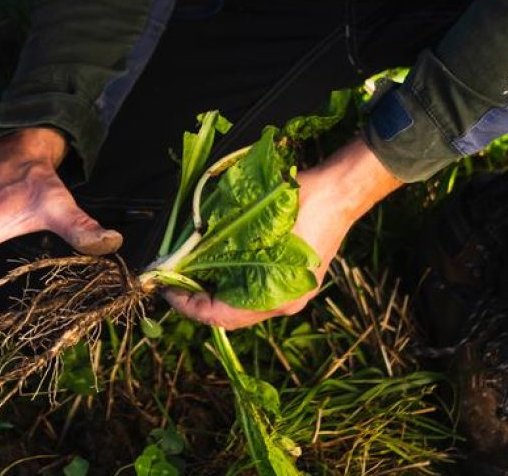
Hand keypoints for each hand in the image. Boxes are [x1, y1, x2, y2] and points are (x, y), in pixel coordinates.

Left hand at [163, 135, 401, 328]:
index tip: (165, 286)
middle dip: (195, 298)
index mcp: (278, 296)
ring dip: (211, 291)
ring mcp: (290, 294)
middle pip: (227, 315)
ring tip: (187, 270)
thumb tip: (185, 253)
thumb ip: (223, 242)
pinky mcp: (291, 281)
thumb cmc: (303, 201)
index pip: (220, 316)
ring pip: (239, 305)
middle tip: (171, 278)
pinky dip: (228, 283)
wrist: (342, 190)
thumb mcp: (257, 219)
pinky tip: (213, 263)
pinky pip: (251, 292)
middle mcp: (284, 302)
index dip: (187, 304)